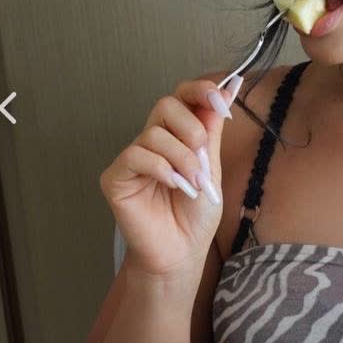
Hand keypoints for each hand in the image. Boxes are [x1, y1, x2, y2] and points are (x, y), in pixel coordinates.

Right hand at [100, 72, 242, 281]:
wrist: (182, 252)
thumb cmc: (195, 216)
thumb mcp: (211, 168)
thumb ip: (211, 131)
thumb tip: (226, 90)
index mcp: (177, 136)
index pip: (182, 97)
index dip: (200, 90)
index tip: (220, 99)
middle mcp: (153, 142)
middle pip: (166, 105)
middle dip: (191, 128)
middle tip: (201, 158)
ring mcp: (133, 158)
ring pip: (154, 133)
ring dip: (181, 158)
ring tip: (191, 185)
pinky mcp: (116, 177)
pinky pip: (135, 156)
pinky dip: (160, 168)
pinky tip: (172, 185)